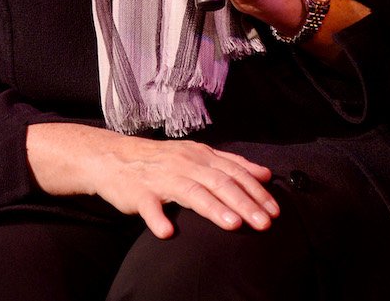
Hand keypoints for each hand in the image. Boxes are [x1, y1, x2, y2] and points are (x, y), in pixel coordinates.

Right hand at [26, 122, 278, 238]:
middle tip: (265, 224)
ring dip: (213, 209)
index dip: (256, 191)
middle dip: (245, 204)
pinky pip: (148, 207)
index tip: (275, 210)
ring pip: (191, 193)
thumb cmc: (161, 161)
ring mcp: (161, 178)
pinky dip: (157, 219)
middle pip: (220, 183)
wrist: (113, 157)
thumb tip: (265, 173)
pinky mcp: (138, 193)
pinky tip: (168, 232)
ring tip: (233, 225)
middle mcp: (184, 164)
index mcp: (201, 156)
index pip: (234, 172)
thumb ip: (231, 164)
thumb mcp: (198, 156)